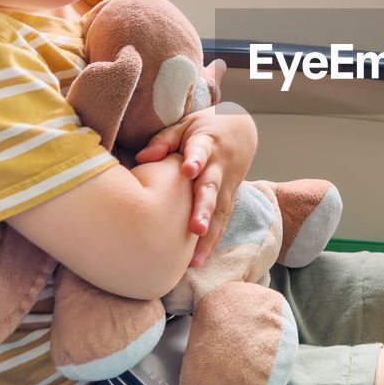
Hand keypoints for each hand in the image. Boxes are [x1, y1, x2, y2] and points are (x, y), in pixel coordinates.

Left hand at [134, 101, 256, 265]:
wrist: (241, 128)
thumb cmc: (206, 127)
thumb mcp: (186, 125)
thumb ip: (164, 140)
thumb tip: (142, 158)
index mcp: (207, 143)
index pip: (201, 151)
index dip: (195, 159)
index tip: (188, 169)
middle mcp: (219, 166)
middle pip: (211, 189)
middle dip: (204, 209)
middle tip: (195, 228)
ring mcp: (227, 184)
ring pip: (219, 210)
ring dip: (209, 234)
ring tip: (196, 257)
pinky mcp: (229, 197)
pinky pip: (222, 220)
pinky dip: (213, 240)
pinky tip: (201, 259)